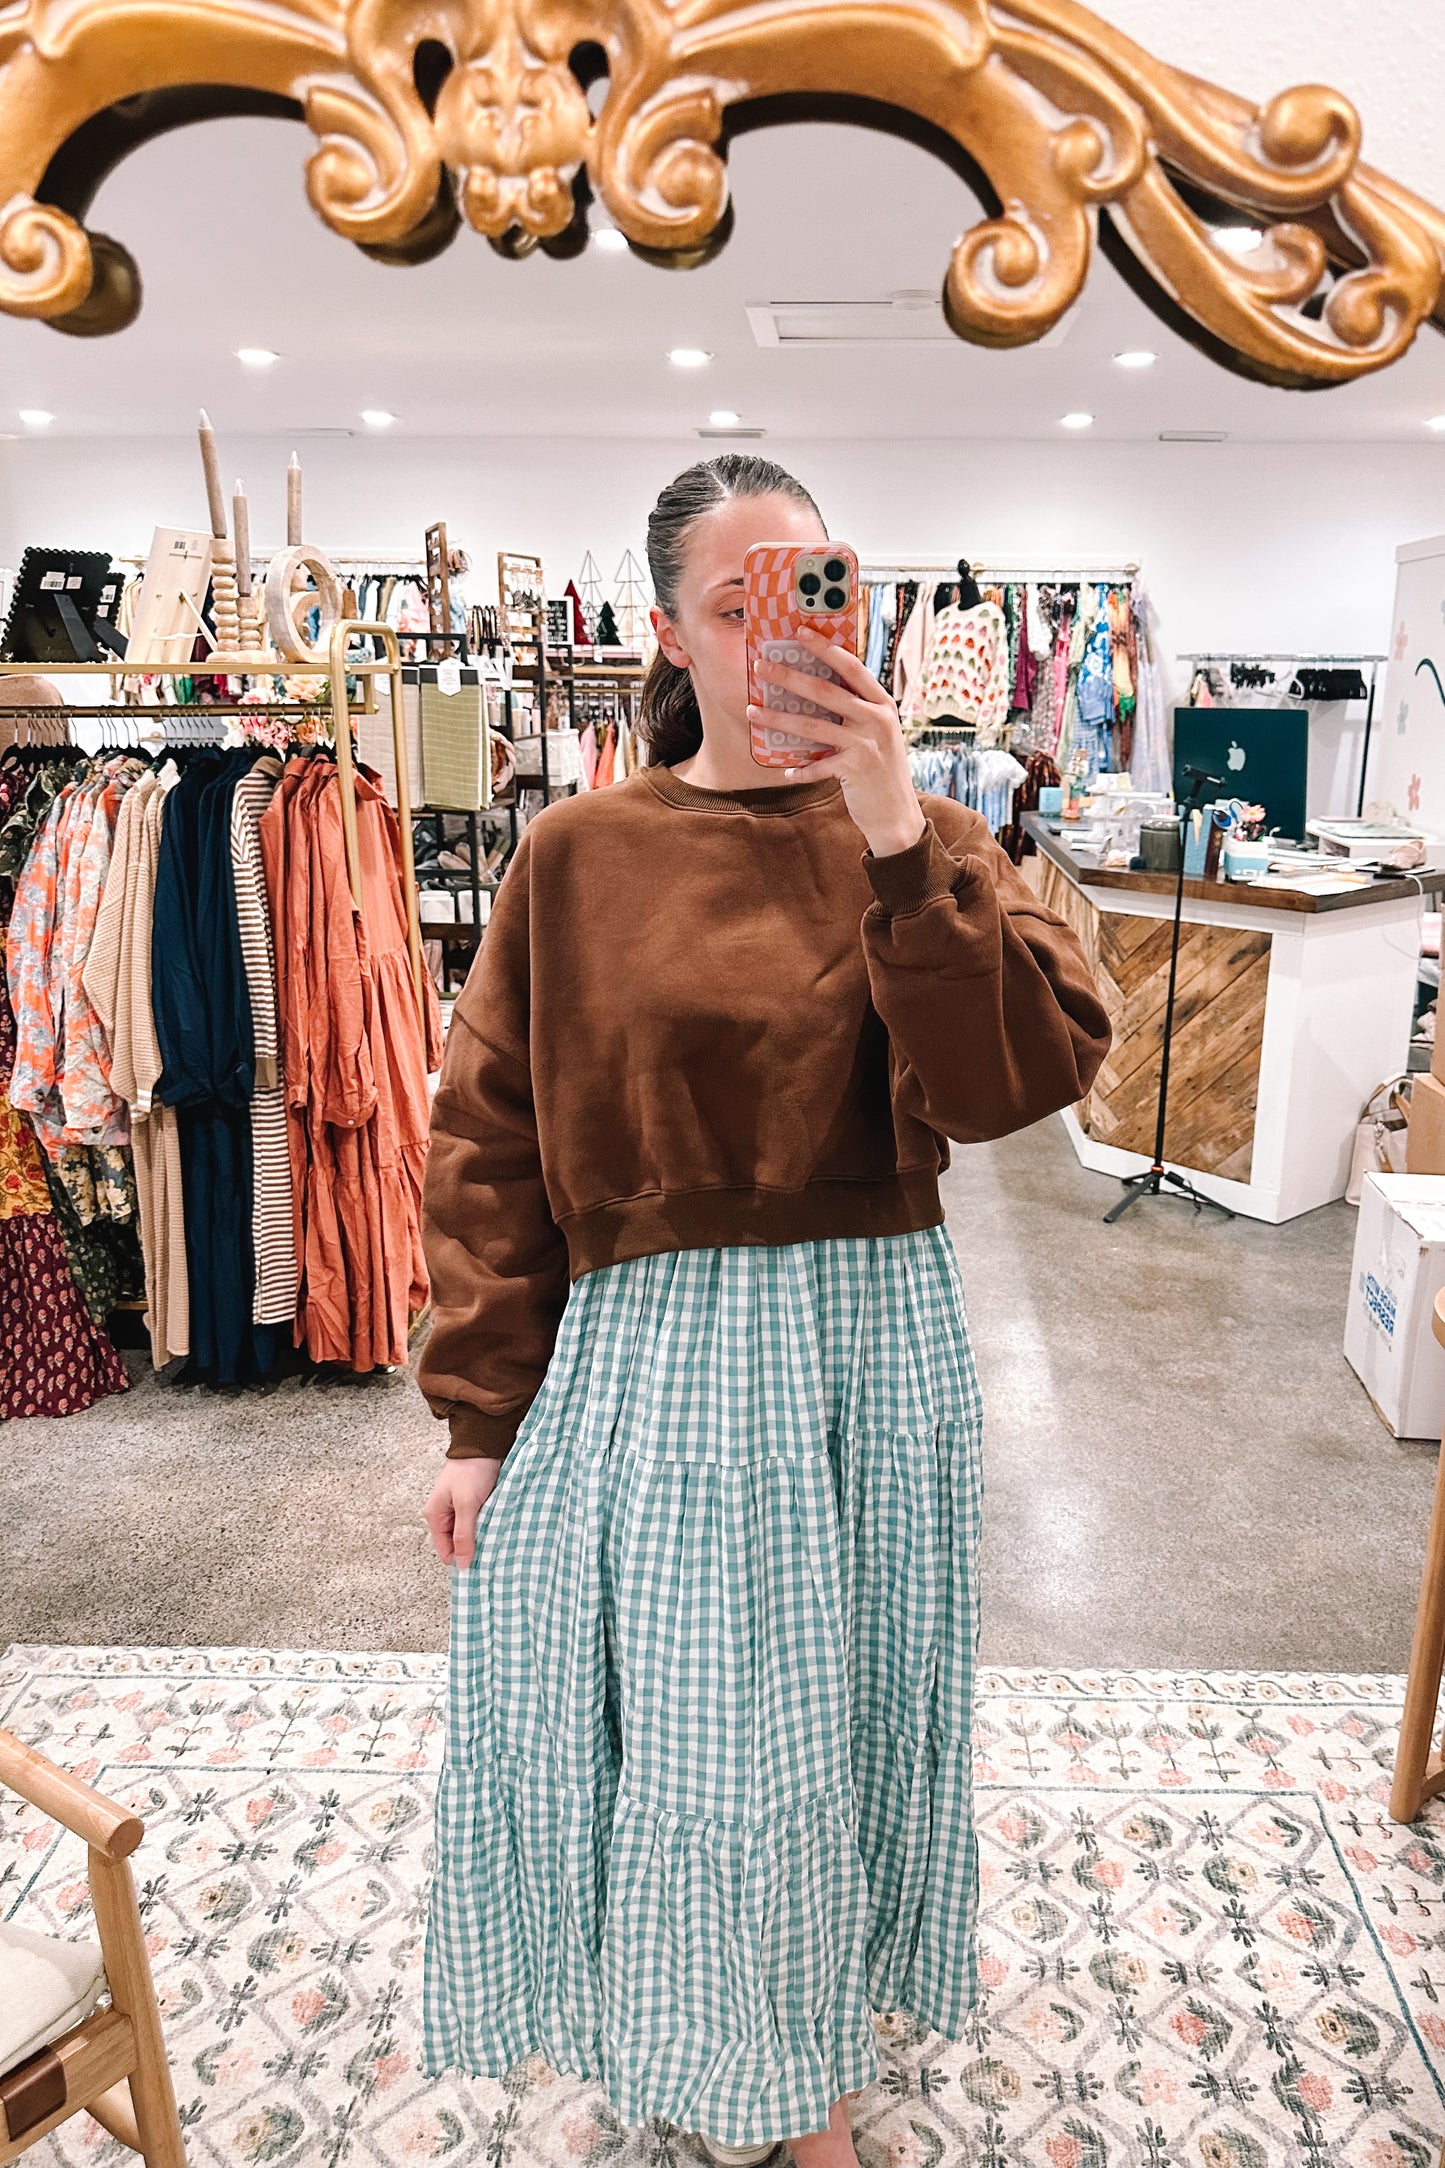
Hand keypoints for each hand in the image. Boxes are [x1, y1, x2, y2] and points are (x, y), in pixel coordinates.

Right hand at [424, 1457, 499, 1569]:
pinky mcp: (471, 1503)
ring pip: (468, 1533)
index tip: (480, 1566)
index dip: (461, 1560)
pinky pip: (476, 1523)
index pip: (445, 1551)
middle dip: (472, 1548)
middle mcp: (444, 1514)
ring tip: (496, 1540)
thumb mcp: (467, 1505)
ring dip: (481, 1537)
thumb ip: (463, 1535)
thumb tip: (462, 1564)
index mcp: (435, 1515)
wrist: (483, 1444)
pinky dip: (486, 1526)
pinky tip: (496, 1528)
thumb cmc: (471, 1470)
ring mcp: (457, 1508)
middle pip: (457, 1544)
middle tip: (492, 1553)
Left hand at [749, 625, 926, 859]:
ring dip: (779, 718)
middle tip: (761, 667)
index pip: (851, 666)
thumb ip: (856, 711)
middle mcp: (877, 719)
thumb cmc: (881, 769)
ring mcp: (867, 744)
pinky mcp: (855, 769)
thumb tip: (816, 690)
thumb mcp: (877, 733)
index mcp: (882, 703)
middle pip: (825, 690)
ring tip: (754, 711)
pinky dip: (800, 769)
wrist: (898, 813)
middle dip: (789, 677)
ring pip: (813, 725)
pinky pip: (817, 765)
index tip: (800, 632)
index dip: (825, 647)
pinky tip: (786, 771)